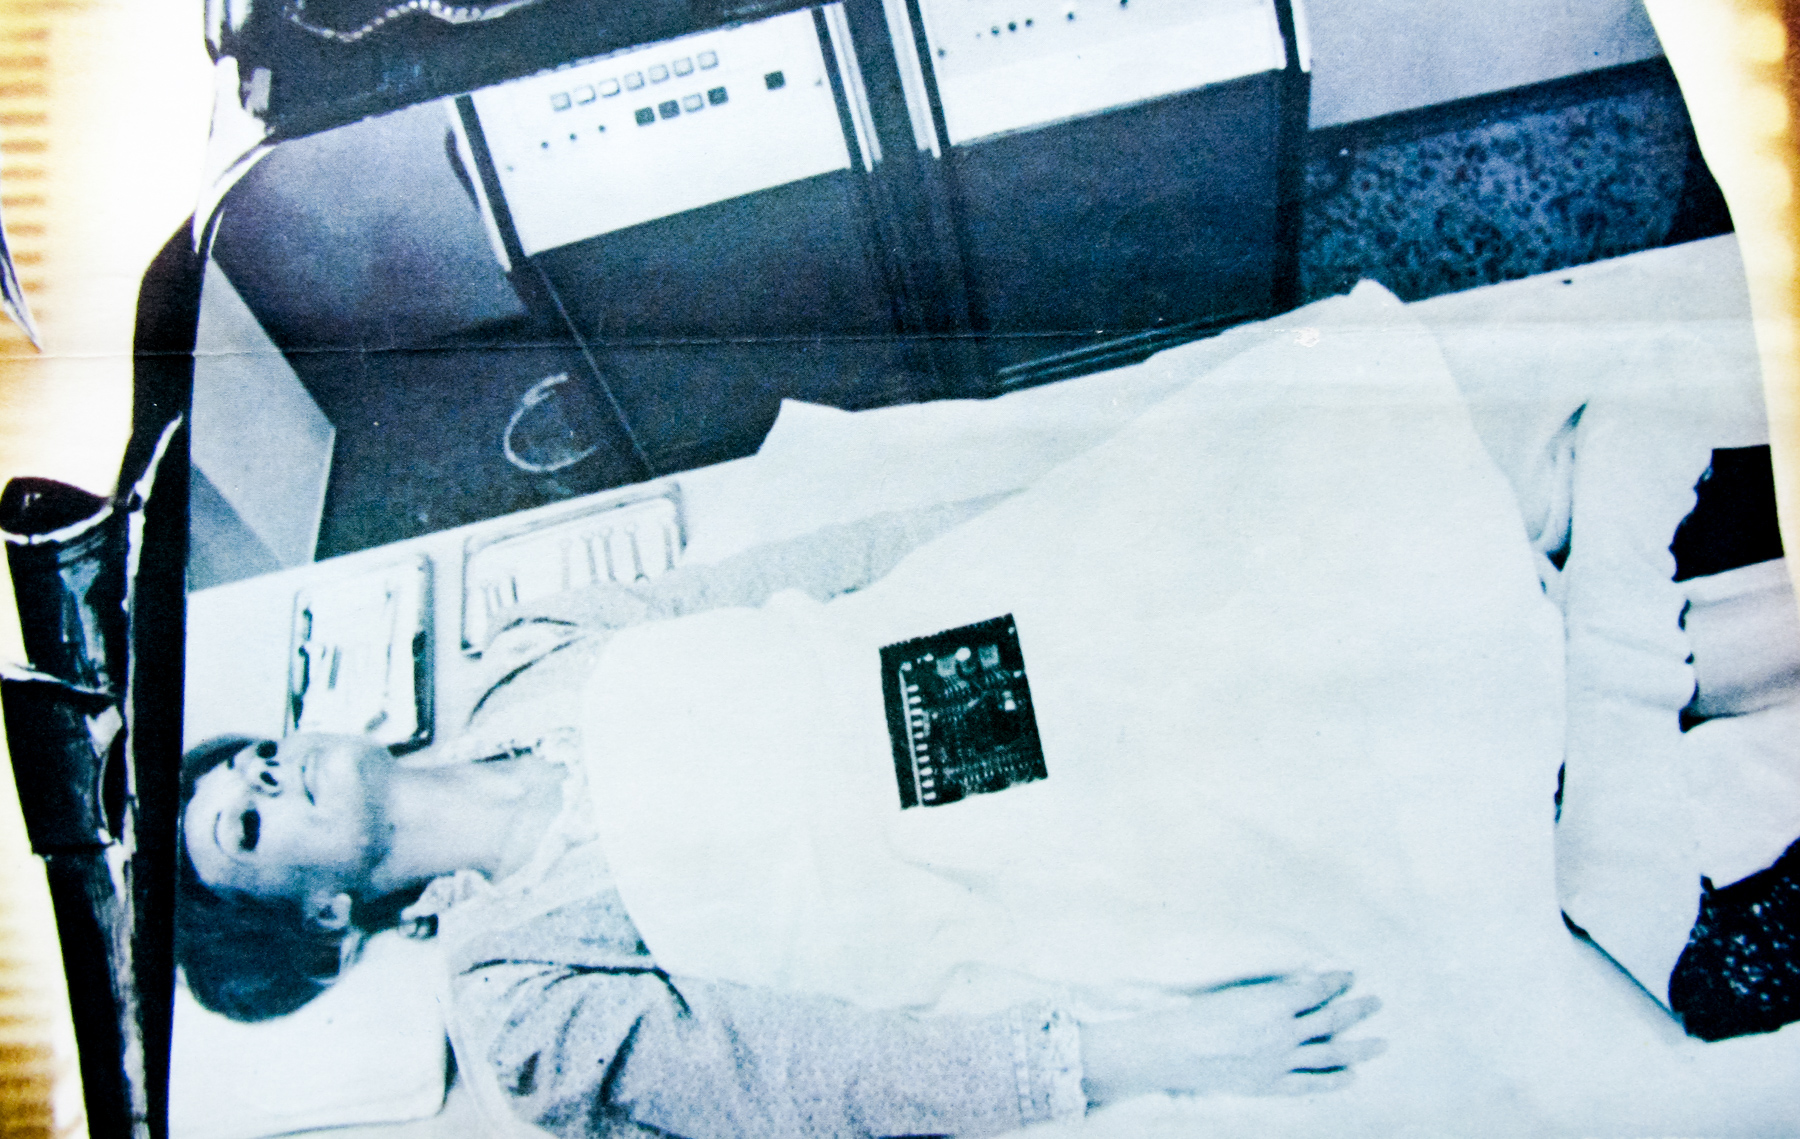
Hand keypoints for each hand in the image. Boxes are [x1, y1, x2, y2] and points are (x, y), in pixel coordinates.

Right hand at [1079, 971, 1384, 1102]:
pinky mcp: (1271, 1084)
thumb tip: (1301, 992)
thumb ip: (1272, 994)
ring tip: (1381, 1043)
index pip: (1316, 989)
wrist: (1174, 1050)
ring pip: (1331, 1054)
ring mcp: (1279, 1061)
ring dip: (1359, 1047)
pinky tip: (1352, 1077)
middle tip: (1377, 1002)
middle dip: (1357, 1009)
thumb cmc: (1197, 1014)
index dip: (1336, 981)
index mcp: (1272, 1002)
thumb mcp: (1238, 993)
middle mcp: (1282, 1032)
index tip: (1349, 976)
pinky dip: (1334, 1081)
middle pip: (1331, 1020)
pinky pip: (1311, 1084)